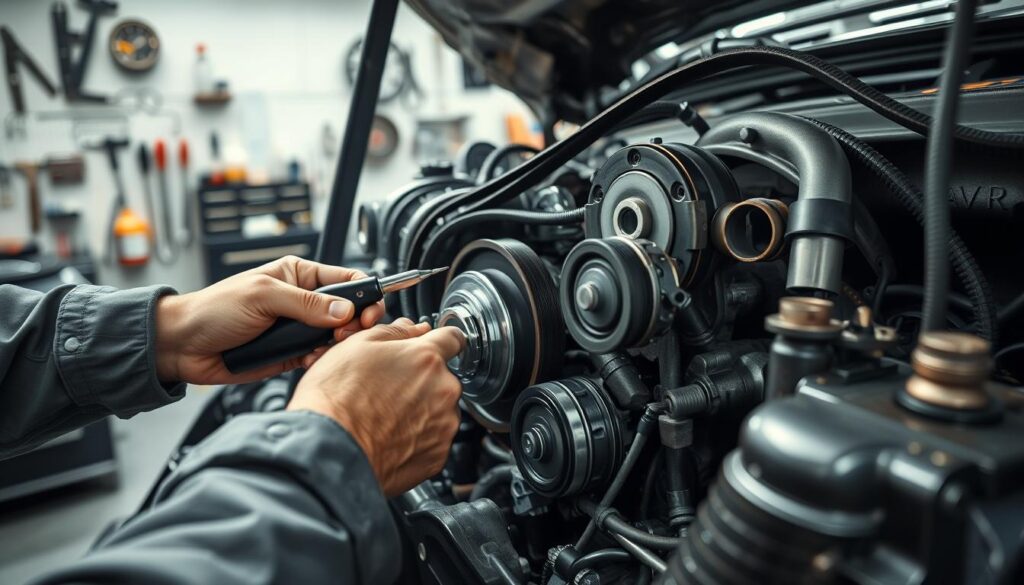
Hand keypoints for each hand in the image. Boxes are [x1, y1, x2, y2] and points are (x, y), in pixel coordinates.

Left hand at [155, 255, 384, 383]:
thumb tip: (346, 310)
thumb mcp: (263, 297)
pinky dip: (319, 361)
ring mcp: (296, 328)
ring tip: (322, 348)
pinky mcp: (290, 354)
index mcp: (298, 276)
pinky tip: (307, 360)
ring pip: (336, 337)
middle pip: (348, 311)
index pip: (346, 280)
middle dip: (354, 324)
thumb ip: (307, 304)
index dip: (364, 295)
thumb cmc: (214, 310)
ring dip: (336, 345)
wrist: (184, 346)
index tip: (369, 312)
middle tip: (345, 334)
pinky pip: (317, 358)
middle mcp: (302, 301)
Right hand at [288, 318, 464, 496]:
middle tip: (389, 389)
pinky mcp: (438, 455)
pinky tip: (391, 436)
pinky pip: (435, 439)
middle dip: (422, 380)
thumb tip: (410, 329)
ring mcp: (444, 424)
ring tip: (386, 416)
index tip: (433, 347)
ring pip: (440, 409)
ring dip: (421, 409)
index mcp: (426, 358)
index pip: (454, 338)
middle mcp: (443, 390)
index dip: (440, 341)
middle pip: (443, 377)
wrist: (331, 450)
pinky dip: (418, 438)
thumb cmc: (337, 400)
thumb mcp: (357, 346)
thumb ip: (394, 333)